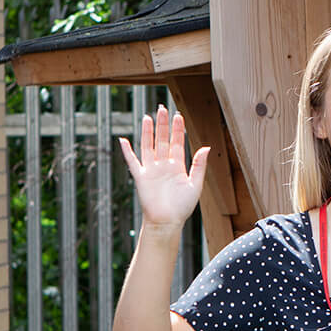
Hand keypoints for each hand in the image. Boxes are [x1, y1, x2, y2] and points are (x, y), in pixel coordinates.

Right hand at [118, 104, 208, 229]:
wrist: (167, 221)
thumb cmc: (183, 207)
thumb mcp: (196, 184)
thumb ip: (199, 165)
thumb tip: (206, 147)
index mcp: (178, 166)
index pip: (177, 143)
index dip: (178, 130)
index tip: (178, 115)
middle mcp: (164, 165)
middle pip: (162, 140)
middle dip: (163, 125)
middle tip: (163, 109)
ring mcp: (151, 170)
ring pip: (148, 146)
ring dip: (148, 132)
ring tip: (148, 117)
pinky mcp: (141, 177)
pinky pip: (133, 162)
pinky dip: (127, 151)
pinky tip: (123, 140)